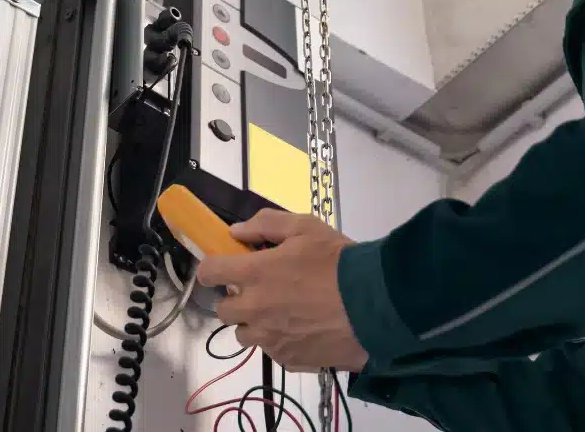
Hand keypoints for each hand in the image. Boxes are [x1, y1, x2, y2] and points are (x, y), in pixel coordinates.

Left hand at [194, 209, 369, 371]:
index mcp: (254, 274)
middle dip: (236, 299)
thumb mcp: (305, 227)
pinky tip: (302, 329)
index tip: (223, 267)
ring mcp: (270, 339)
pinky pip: (271, 351)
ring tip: (283, 313)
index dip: (212, 268)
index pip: (209, 272)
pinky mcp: (288, 359)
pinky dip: (279, 341)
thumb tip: (235, 231)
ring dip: (255, 323)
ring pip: (244, 334)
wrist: (374, 304)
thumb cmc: (339, 261)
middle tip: (261, 289)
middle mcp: (255, 310)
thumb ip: (265, 225)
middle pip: (222, 310)